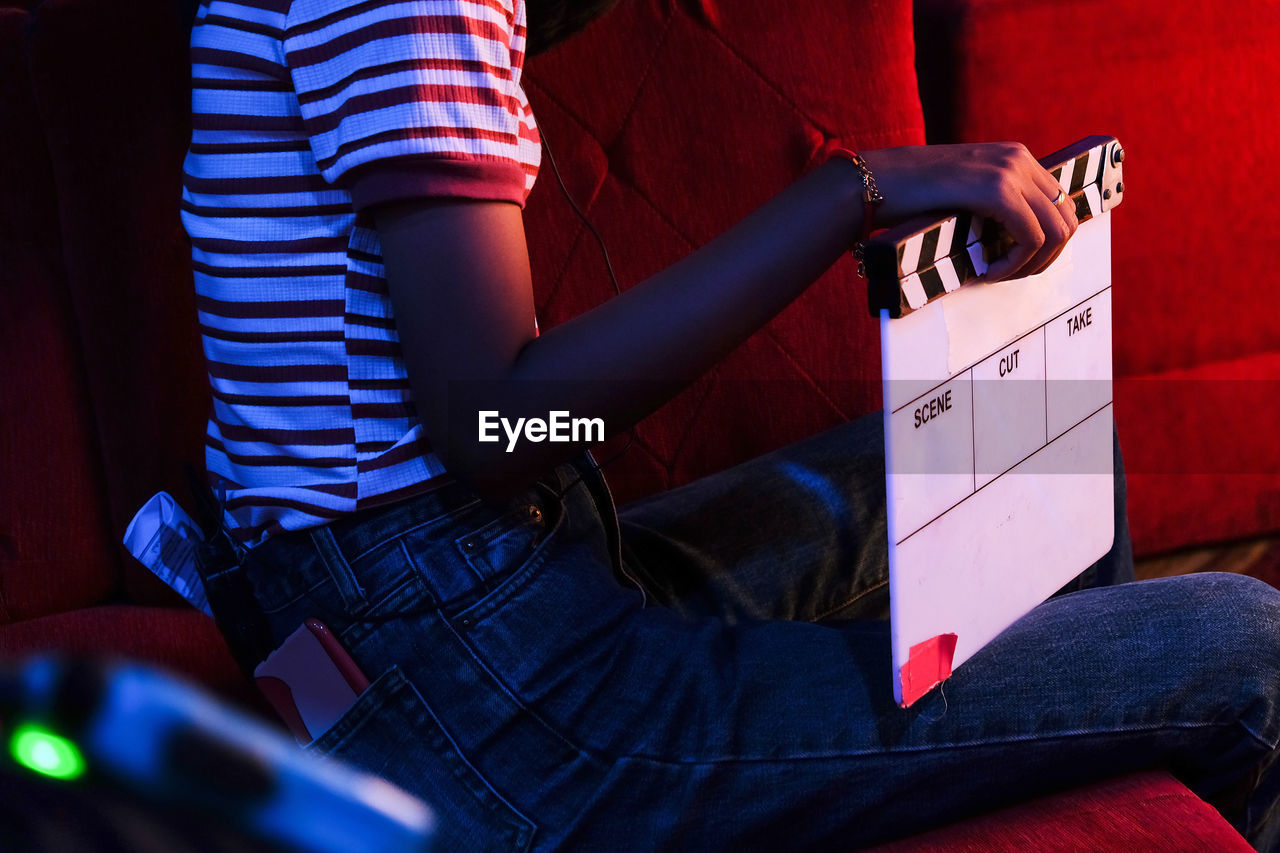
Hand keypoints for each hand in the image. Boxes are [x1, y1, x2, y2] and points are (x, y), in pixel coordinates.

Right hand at [859, 143, 1078, 281]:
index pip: (1060, 204)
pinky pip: (1029, 237)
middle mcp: (1020, 158)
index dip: (1048, 243)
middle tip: (1011, 275)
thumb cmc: (910, 195)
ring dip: (1031, 263)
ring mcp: (1010, 171)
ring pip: (1055, 230)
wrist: (876, 181)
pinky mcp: (996, 189)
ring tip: (998, 274)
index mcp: (1016, 156)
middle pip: (1067, 218)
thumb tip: (1022, 240)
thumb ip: (996, 204)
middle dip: (1046, 257)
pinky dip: (1014, 263)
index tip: (1018, 263)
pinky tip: (988, 270)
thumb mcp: (964, 192)